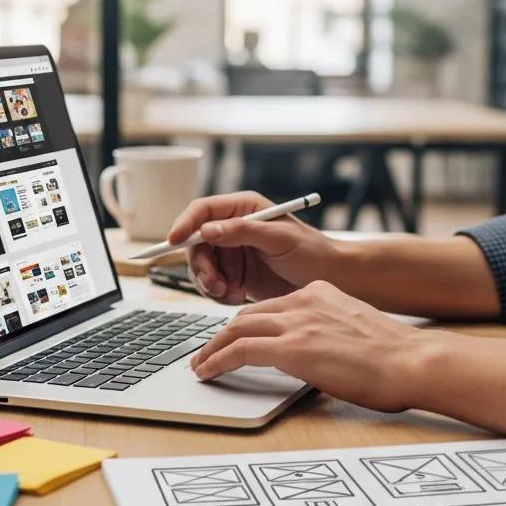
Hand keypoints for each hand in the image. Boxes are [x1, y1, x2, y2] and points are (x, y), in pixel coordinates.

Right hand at [167, 191, 338, 303]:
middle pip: (195, 242)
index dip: (185, 223)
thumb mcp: (279, 238)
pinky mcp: (236, 276)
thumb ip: (243, 231)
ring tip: (229, 292)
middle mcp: (233, 228)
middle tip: (213, 282)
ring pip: (201, 266)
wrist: (331, 280)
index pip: (203, 210)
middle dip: (200, 264)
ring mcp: (233, 253)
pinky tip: (236, 297)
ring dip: (208, 282)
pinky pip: (212, 285)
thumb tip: (207, 229)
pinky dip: (218, 294)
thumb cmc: (312, 252)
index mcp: (243, 209)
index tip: (174, 239)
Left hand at [189, 281, 434, 411]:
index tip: (233, 338)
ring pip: (237, 329)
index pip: (271, 307)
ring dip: (213, 348)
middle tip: (207, 353)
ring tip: (200, 365)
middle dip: (221, 335)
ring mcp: (297, 322)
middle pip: (247, 314)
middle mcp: (304, 301)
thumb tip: (315, 352)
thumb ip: (328, 331)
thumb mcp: (354, 329)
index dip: (246, 324)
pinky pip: (240, 351)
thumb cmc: (393, 356)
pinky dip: (218, 360)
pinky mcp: (292, 347)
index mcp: (320, 293)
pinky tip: (208, 373)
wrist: (411, 361)